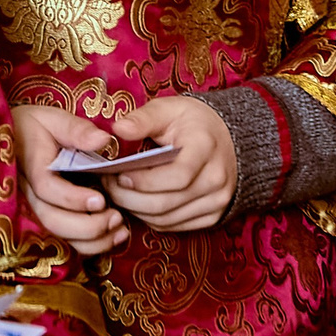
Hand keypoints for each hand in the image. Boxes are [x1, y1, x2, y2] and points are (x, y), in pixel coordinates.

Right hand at [13, 105, 128, 255]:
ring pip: (60, 236)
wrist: (15, 139)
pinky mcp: (48, 219)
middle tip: (116, 217)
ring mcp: (36, 210)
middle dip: (87, 225)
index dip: (73, 199)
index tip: (101, 199)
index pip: (47, 189)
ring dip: (93, 240)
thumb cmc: (35, 127)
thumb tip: (103, 139)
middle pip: (52, 220)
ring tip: (121, 229)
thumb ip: (76, 129)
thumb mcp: (52, 118)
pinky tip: (116, 236)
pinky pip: (66, 241)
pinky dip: (92, 244)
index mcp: (31, 167)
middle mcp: (30, 194)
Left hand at [102, 95, 236, 232]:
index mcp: (206, 148)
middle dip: (128, 198)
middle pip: (165, 203)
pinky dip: (150, 218)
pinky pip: (173, 226)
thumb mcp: (169, 109)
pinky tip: (136, 202)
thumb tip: (119, 128)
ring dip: (135, 210)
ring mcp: (217, 201)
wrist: (227, 138)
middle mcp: (216, 179)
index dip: (142, 181)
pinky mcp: (212, 216)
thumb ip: (143, 119)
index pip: (176, 176)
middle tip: (108, 184)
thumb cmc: (193, 122)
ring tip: (118, 192)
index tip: (119, 173)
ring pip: (166, 219)